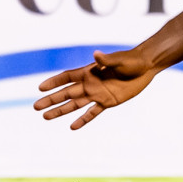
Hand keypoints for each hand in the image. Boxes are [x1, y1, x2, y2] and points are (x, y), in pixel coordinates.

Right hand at [34, 48, 159, 128]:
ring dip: (61, 111)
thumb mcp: (120, 60)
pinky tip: (72, 127)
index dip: (54, 82)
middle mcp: (91, 83)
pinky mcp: (107, 102)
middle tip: (36, 106)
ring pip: (75, 104)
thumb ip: (107, 60)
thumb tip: (96, 54)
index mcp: (90, 71)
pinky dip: (83, 120)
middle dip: (52, 99)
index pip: (68, 77)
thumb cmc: (132, 60)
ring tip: (45, 117)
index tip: (40, 88)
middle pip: (67, 93)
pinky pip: (92, 113)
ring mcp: (98, 94)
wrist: (146, 67)